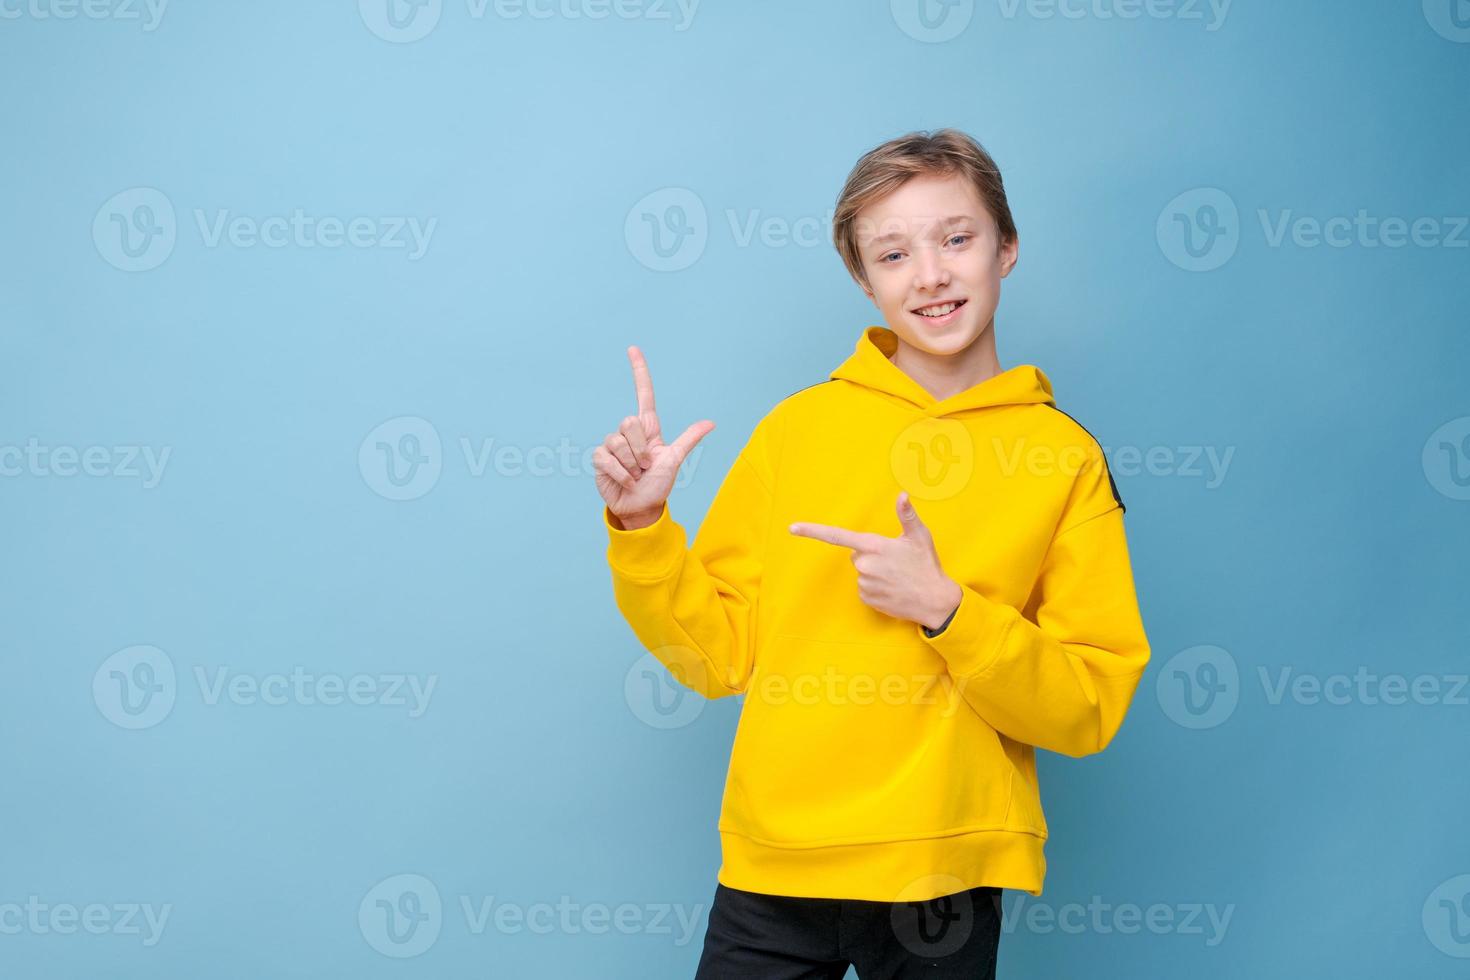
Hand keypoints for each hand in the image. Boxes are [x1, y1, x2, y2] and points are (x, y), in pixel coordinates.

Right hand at [594, 345, 715, 526]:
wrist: (641, 507)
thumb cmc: (658, 484)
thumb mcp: (674, 460)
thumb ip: (689, 439)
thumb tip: (711, 422)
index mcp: (648, 429)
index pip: (644, 394)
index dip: (639, 371)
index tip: (633, 348)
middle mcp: (628, 433)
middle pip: (630, 422)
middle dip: (641, 449)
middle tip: (647, 466)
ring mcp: (613, 444)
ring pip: (619, 442)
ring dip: (632, 465)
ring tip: (636, 475)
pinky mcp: (600, 459)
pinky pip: (608, 458)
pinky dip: (621, 474)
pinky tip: (625, 482)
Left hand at [789, 491, 962, 630]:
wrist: (935, 601)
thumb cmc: (927, 566)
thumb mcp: (919, 536)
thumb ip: (907, 515)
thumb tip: (902, 495)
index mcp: (874, 546)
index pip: (837, 536)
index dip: (813, 531)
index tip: (793, 528)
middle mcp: (864, 565)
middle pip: (856, 555)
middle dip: (871, 556)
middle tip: (895, 562)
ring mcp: (864, 583)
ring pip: (862, 572)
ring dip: (875, 573)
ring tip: (897, 576)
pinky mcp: (867, 599)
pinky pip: (865, 588)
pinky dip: (876, 588)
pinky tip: (893, 589)